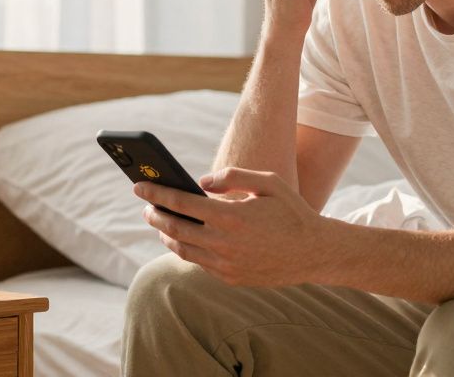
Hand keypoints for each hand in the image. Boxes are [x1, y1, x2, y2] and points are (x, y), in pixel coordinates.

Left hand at [134, 168, 335, 287]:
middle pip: (175, 228)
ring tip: (160, 222)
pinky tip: (182, 239)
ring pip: (183, 250)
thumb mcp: (267, 182)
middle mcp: (224, 243)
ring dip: (167, 235)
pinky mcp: (231, 279)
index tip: (139, 185)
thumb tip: (200, 183)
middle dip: (156, 215)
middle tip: (146, 206)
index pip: (181, 203)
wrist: (314, 253)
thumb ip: (232, 175)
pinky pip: (200, 263)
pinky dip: (186, 249)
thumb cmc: (290, 211)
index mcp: (231, 216)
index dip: (156, 193)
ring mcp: (226, 265)